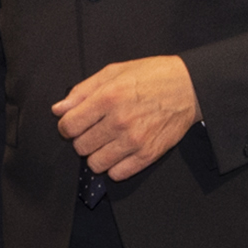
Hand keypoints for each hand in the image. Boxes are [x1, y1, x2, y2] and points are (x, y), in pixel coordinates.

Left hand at [53, 54, 198, 182]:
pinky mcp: (148, 155)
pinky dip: (114, 166)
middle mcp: (119, 121)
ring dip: (97, 155)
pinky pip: (117, 174)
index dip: (67, 126)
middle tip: (95, 130)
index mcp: (107, 98)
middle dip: (83, 139)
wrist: (189, 87)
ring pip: (95, 164)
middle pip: (80, 146)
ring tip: (107, 142)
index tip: (75, 124)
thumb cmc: (151, 76)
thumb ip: (82, 91)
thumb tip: (59, 109)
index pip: (68, 126)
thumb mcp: (113, 72)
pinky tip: (120, 152)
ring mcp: (134, 140)